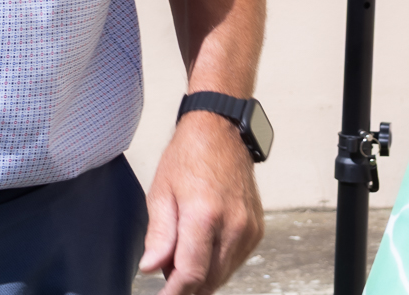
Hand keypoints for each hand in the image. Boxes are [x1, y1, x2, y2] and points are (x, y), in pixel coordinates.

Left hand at [139, 110, 262, 294]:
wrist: (220, 130)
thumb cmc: (190, 155)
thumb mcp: (161, 193)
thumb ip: (158, 235)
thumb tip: (151, 268)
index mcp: (204, 215)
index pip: (191, 275)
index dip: (174, 294)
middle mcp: (232, 224)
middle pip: (209, 281)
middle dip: (185, 284)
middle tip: (167, 268)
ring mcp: (248, 228)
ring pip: (223, 275)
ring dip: (202, 275)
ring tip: (184, 250)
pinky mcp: (256, 229)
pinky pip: (236, 261)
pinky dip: (218, 263)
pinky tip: (204, 246)